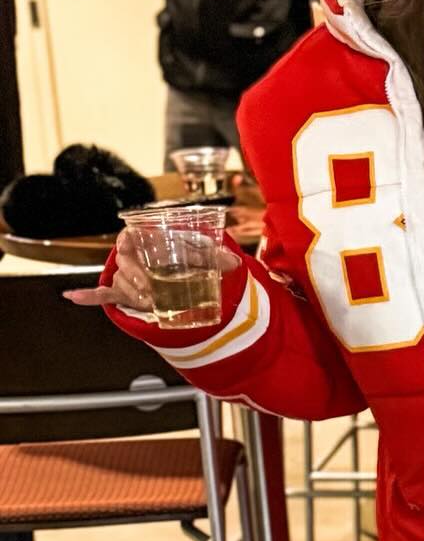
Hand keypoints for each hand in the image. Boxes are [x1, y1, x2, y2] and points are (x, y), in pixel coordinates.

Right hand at [64, 229, 239, 314]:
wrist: (181, 266)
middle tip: (151, 290)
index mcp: (145, 237)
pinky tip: (72, 296)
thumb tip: (235, 263)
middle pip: (124, 265)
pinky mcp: (123, 291)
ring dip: (133, 294)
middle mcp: (131, 254)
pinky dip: (88, 295)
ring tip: (149, 302)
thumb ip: (217, 257)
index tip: (134, 256)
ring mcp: (125, 273)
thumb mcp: (203, 254)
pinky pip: (102, 292)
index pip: (129, 238)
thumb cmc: (188, 254)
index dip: (130, 247)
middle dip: (136, 279)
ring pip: (121, 283)